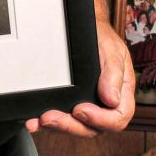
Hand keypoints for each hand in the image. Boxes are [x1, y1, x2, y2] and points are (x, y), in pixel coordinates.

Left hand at [25, 19, 134, 137]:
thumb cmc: (101, 38)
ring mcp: (88, 105)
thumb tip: (112, 100)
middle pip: (93, 128)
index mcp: (121, 93)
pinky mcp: (71, 103)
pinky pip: (62, 118)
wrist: (84, 27)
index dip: (99, 119)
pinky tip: (34, 122)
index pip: (117, 118)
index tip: (80, 109)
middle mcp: (105, 104)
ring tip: (39, 120)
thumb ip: (114, 74)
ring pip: (75, 127)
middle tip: (51, 117)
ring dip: (56, 127)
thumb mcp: (112, 50)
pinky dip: (46, 123)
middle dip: (70, 126)